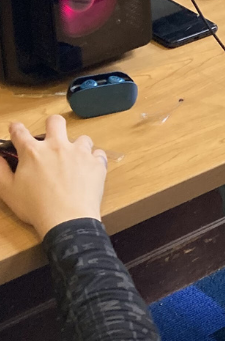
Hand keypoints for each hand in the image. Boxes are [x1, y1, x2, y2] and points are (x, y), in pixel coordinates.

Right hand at [0, 115, 107, 237]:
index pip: (20, 132)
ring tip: (74, 160)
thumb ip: (0, 171)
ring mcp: (80, 153)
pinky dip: (93, 160)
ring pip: (82, 138)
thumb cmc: (35, 206)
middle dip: (52, 125)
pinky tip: (89, 170)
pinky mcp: (97, 163)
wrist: (67, 218)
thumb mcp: (8, 191)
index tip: (16, 129)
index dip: (16, 129)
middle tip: (51, 138)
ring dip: (77, 146)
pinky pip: (98, 154)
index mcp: (33, 152)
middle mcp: (57, 146)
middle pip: (56, 122)